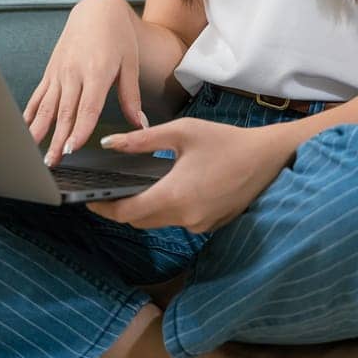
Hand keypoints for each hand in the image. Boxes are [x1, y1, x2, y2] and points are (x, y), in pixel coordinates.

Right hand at [24, 0, 147, 165]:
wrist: (97, 9)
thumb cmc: (117, 36)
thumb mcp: (130, 64)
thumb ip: (131, 97)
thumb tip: (140, 125)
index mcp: (97, 71)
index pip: (87, 107)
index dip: (79, 129)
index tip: (73, 149)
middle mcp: (74, 73)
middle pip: (64, 112)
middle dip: (56, 139)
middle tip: (51, 162)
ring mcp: (59, 72)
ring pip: (46, 106)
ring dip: (39, 131)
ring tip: (32, 151)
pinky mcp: (50, 71)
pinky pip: (38, 95)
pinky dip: (30, 113)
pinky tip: (25, 129)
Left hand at [86, 118, 296, 231]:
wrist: (268, 158)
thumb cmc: (225, 141)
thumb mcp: (182, 132)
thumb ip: (142, 140)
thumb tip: (109, 144)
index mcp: (174, 195)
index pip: (127, 212)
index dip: (105, 207)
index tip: (88, 199)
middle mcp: (185, 217)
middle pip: (140, 221)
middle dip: (121, 209)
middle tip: (106, 191)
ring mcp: (199, 225)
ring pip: (159, 222)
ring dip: (144, 209)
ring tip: (133, 187)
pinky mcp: (210, 225)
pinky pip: (178, 221)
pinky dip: (166, 209)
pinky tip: (167, 189)